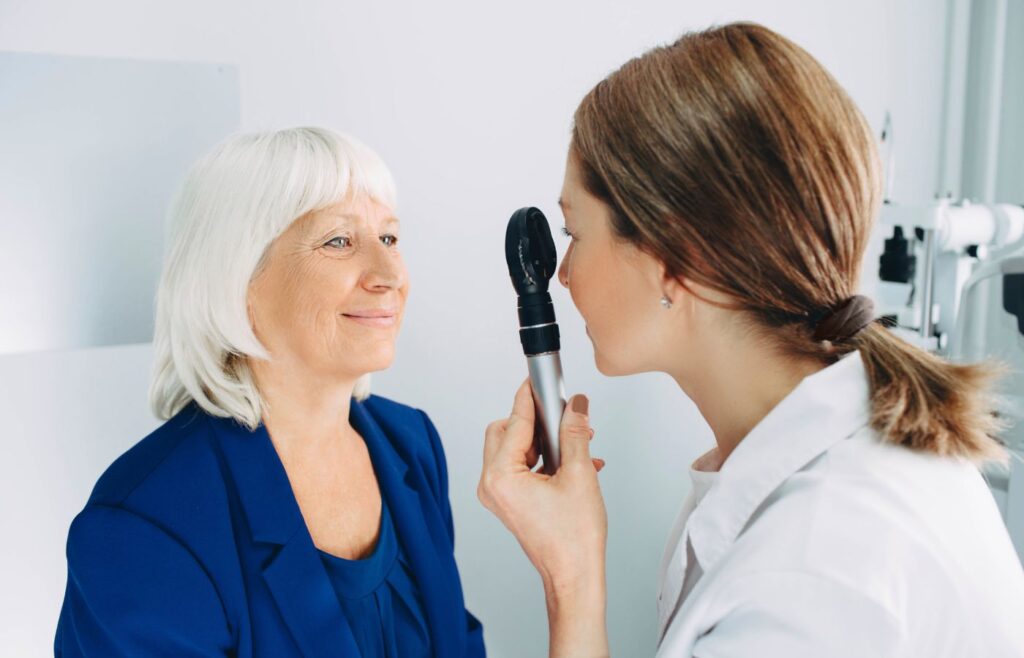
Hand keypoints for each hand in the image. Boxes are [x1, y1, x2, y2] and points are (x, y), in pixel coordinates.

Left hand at [478, 378, 606, 596]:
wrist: (574, 574)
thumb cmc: (573, 538)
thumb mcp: (580, 474)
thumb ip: (574, 432)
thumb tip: (574, 406)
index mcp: (501, 476)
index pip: (515, 422)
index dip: (531, 397)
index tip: (539, 379)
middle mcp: (491, 485)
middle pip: (506, 431)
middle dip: (538, 422)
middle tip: (563, 417)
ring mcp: (498, 495)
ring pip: (515, 448)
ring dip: (545, 442)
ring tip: (577, 446)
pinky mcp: (508, 501)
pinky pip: (520, 466)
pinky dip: (544, 459)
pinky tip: (574, 463)